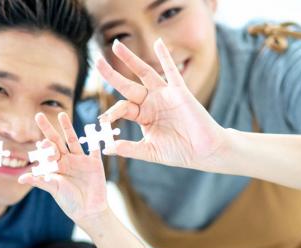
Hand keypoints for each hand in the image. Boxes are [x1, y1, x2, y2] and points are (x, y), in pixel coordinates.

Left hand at [18, 112, 108, 225]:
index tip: (40, 142)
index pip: (47, 152)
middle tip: (38, 115)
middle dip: (48, 129)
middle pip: (56, 141)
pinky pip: (95, 148)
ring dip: (67, 128)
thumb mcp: (53, 188)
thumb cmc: (69, 201)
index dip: (44, 146)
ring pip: (73, 140)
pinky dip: (96, 138)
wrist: (89, 211)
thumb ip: (39, 181)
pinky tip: (94, 127)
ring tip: (61, 115)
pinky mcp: (94, 163)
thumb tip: (20, 179)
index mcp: (56, 166)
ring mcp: (81, 160)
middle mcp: (67, 160)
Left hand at [96, 38, 226, 170]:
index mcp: (143, 116)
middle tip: (97, 62)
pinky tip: (158, 43)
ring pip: (145, 73)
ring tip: (116, 45)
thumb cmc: (178, 152)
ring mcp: (165, 95)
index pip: (122, 108)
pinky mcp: (180, 92)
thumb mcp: (150, 152)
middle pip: (127, 85)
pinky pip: (172, 71)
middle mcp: (151, 102)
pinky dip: (165, 57)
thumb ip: (129, 149)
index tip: (102, 121)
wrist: (203, 151)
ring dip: (131, 59)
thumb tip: (106, 149)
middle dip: (112, 74)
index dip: (111, 113)